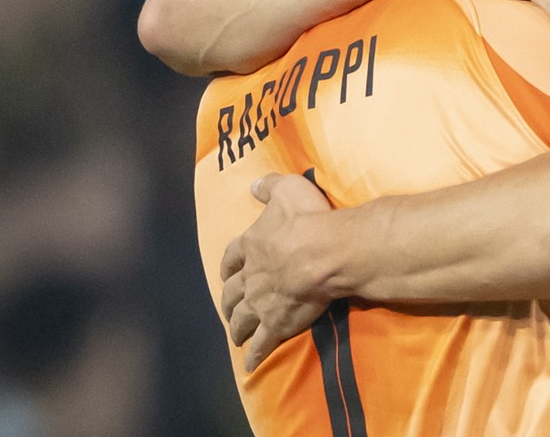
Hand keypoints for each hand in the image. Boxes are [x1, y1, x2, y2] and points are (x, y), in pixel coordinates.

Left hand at [219, 173, 336, 371]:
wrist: (323, 253)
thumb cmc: (307, 219)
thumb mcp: (288, 189)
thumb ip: (270, 186)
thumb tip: (254, 185)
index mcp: (251, 245)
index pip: (233, 257)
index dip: (229, 265)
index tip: (226, 272)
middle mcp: (250, 276)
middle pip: (232, 291)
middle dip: (228, 301)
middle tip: (227, 308)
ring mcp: (261, 302)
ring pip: (242, 318)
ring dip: (236, 327)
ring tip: (235, 335)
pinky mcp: (276, 323)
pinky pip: (262, 343)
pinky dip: (255, 355)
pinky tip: (250, 365)